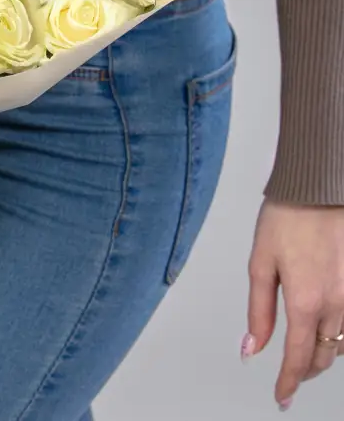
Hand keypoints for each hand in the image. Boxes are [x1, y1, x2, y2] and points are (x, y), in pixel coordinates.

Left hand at [245, 199, 343, 409]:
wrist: (321, 189)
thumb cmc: (287, 218)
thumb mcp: (260, 261)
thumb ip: (259, 309)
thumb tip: (252, 347)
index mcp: (305, 301)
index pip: (297, 357)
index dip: (288, 382)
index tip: (281, 397)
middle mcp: (336, 305)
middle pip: (322, 356)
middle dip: (305, 371)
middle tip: (290, 378)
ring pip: (341, 343)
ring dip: (322, 354)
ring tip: (304, 356)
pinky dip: (339, 335)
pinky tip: (326, 330)